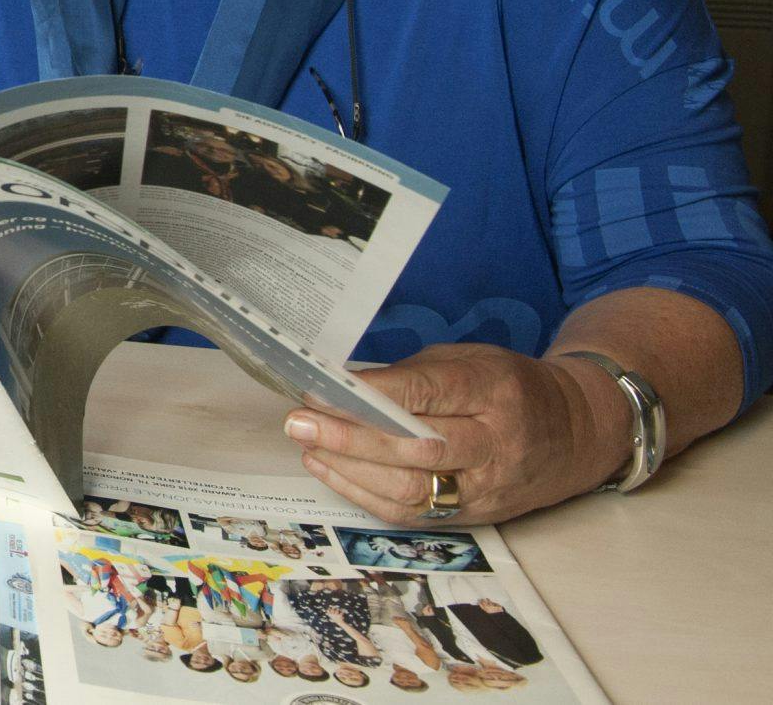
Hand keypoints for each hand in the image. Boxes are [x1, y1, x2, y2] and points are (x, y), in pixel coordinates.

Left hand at [284, 343, 627, 524]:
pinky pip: (413, 514)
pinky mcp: (475, 517)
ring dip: (350, 469)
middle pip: (418, 448)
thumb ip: (413, 375)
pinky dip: (364, 494)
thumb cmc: (509, 388)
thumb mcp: (469, 360)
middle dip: (351, 437)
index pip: (428, 393)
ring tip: (306, 445)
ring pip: (412, 489)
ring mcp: (487, 488)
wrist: (577, 435)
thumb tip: (342, 386)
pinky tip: (328, 469)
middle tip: (299, 422)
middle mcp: (495, 445)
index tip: (320, 387)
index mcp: (495, 391)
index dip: (370, 395)